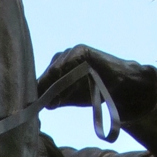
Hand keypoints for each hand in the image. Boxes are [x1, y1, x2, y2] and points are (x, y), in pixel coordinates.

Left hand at [37, 45, 156, 121]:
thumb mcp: (69, 98)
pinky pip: (70, 60)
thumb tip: (40, 104)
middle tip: (53, 103)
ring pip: (56, 71)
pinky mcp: (80, 50)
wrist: (117, 85)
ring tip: (61, 98)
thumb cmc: (92, 90)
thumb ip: (54, 100)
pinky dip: (68, 72)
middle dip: (48, 91)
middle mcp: (58, 60)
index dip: (39, 94)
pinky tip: (70, 82)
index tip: (39, 106)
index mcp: (52, 71)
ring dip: (58, 85)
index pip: (40, 82)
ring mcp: (69, 54)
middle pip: (46, 76)